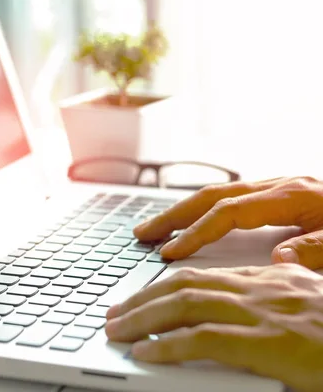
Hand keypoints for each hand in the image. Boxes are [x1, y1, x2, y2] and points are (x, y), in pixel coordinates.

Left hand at [105, 263, 322, 391]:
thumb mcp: (307, 310)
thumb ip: (270, 305)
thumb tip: (233, 310)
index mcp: (272, 279)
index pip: (203, 274)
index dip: (162, 283)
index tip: (138, 296)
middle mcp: (265, 288)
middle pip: (184, 283)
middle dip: (141, 298)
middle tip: (115, 313)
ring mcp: (267, 313)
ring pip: (185, 303)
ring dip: (143, 316)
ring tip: (117, 329)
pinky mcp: (273, 343)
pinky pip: (204, 338)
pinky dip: (168, 344)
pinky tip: (146, 352)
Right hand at [134, 176, 322, 268]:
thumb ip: (318, 251)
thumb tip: (278, 261)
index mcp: (295, 195)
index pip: (230, 213)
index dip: (198, 232)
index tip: (172, 253)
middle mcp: (281, 186)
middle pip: (213, 195)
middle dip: (174, 215)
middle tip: (142, 233)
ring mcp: (278, 188)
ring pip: (217, 194)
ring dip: (182, 210)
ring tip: (155, 228)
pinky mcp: (279, 195)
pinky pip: (230, 199)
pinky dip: (203, 211)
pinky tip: (192, 223)